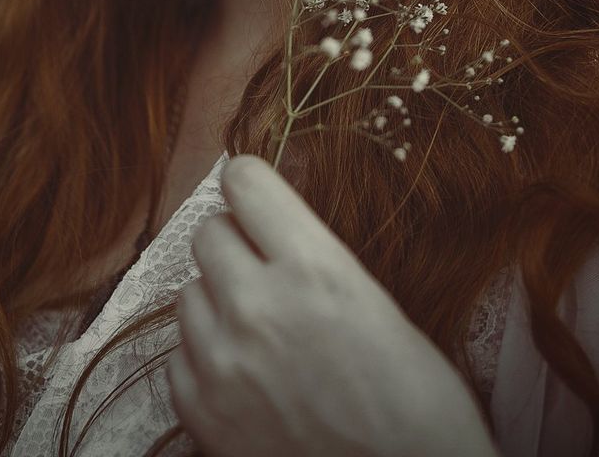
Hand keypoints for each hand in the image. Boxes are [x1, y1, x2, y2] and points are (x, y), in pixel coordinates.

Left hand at [166, 154, 499, 456]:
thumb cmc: (419, 411)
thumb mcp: (378, 308)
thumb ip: (315, 260)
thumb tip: (273, 231)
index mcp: (315, 270)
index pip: (245, 182)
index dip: (251, 186)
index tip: (256, 197)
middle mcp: (258, 307)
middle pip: (209, 232)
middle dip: (235, 244)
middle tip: (264, 271)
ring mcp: (223, 363)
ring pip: (188, 292)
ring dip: (217, 302)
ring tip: (260, 332)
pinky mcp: (202, 414)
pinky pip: (179, 356)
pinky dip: (206, 360)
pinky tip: (246, 378)